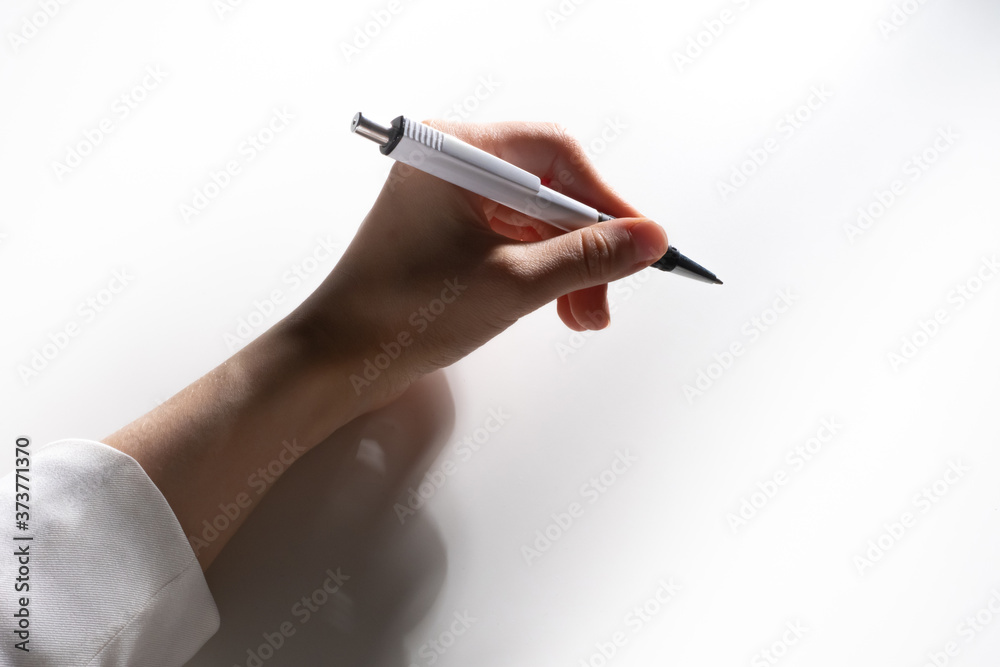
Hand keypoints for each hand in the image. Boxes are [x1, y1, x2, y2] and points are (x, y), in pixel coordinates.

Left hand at [297, 120, 668, 413]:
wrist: (339, 359)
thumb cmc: (403, 314)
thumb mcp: (514, 284)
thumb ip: (588, 257)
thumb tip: (648, 238)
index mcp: (456, 152)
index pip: (555, 154)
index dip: (605, 200)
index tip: (639, 242)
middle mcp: (450, 163)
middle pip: (548, 188)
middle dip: (585, 244)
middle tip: (607, 293)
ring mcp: (447, 196)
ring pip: (534, 218)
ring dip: (566, 264)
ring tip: (583, 314)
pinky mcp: (446, 228)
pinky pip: (511, 236)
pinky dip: (539, 269)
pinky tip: (556, 303)